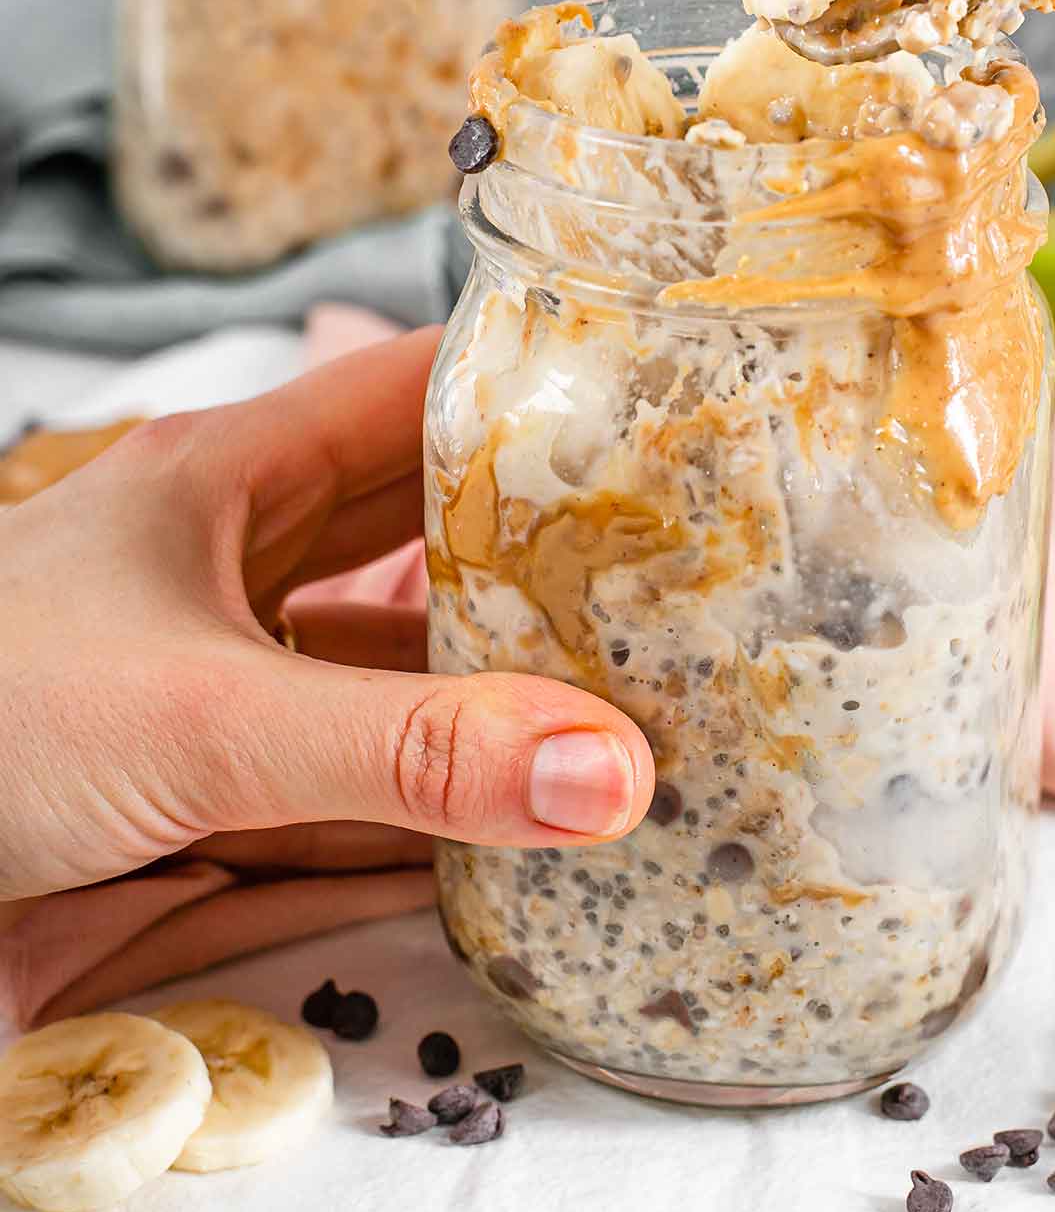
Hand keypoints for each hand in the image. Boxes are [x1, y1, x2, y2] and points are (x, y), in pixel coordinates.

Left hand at [0, 330, 653, 899]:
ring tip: (647, 707)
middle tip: (696, 574)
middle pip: (420, 534)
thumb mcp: (204, 720)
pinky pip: (351, 790)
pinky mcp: (201, 800)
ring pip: (393, 672)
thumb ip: (407, 752)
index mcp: (226, 480)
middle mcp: (231, 571)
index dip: (536, 383)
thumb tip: (612, 774)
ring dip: (498, 695)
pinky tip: (524, 829)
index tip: (674, 407)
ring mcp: (218, 688)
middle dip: (546, 551)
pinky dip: (435, 808)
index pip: (413, 390)